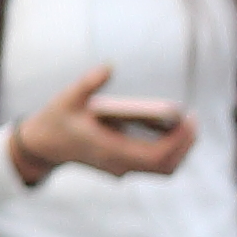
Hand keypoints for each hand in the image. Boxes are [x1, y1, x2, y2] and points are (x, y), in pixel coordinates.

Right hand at [8, 66, 196, 182]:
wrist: (43, 147)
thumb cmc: (56, 121)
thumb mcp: (67, 98)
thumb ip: (87, 84)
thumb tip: (109, 67)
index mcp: (108, 150)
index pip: (155, 156)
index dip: (178, 141)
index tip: (188, 119)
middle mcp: (118, 164)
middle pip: (166, 166)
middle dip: (185, 144)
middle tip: (193, 119)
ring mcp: (122, 168)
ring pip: (163, 169)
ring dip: (180, 149)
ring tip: (188, 123)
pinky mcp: (124, 165)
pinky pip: (155, 164)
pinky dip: (170, 150)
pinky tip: (174, 128)